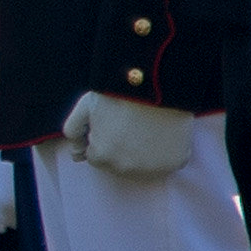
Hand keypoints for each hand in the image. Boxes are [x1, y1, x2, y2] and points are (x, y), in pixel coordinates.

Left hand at [62, 88, 195, 180]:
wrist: (158, 82)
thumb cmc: (120, 93)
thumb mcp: (86, 106)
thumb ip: (73, 131)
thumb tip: (76, 155)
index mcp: (102, 156)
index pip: (95, 157)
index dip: (101, 138)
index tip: (110, 123)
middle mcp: (126, 168)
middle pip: (117, 164)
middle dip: (119, 149)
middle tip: (128, 124)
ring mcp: (153, 168)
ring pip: (141, 167)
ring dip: (140, 155)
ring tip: (144, 129)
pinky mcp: (176, 162)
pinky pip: (165, 162)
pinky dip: (164, 152)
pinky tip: (161, 133)